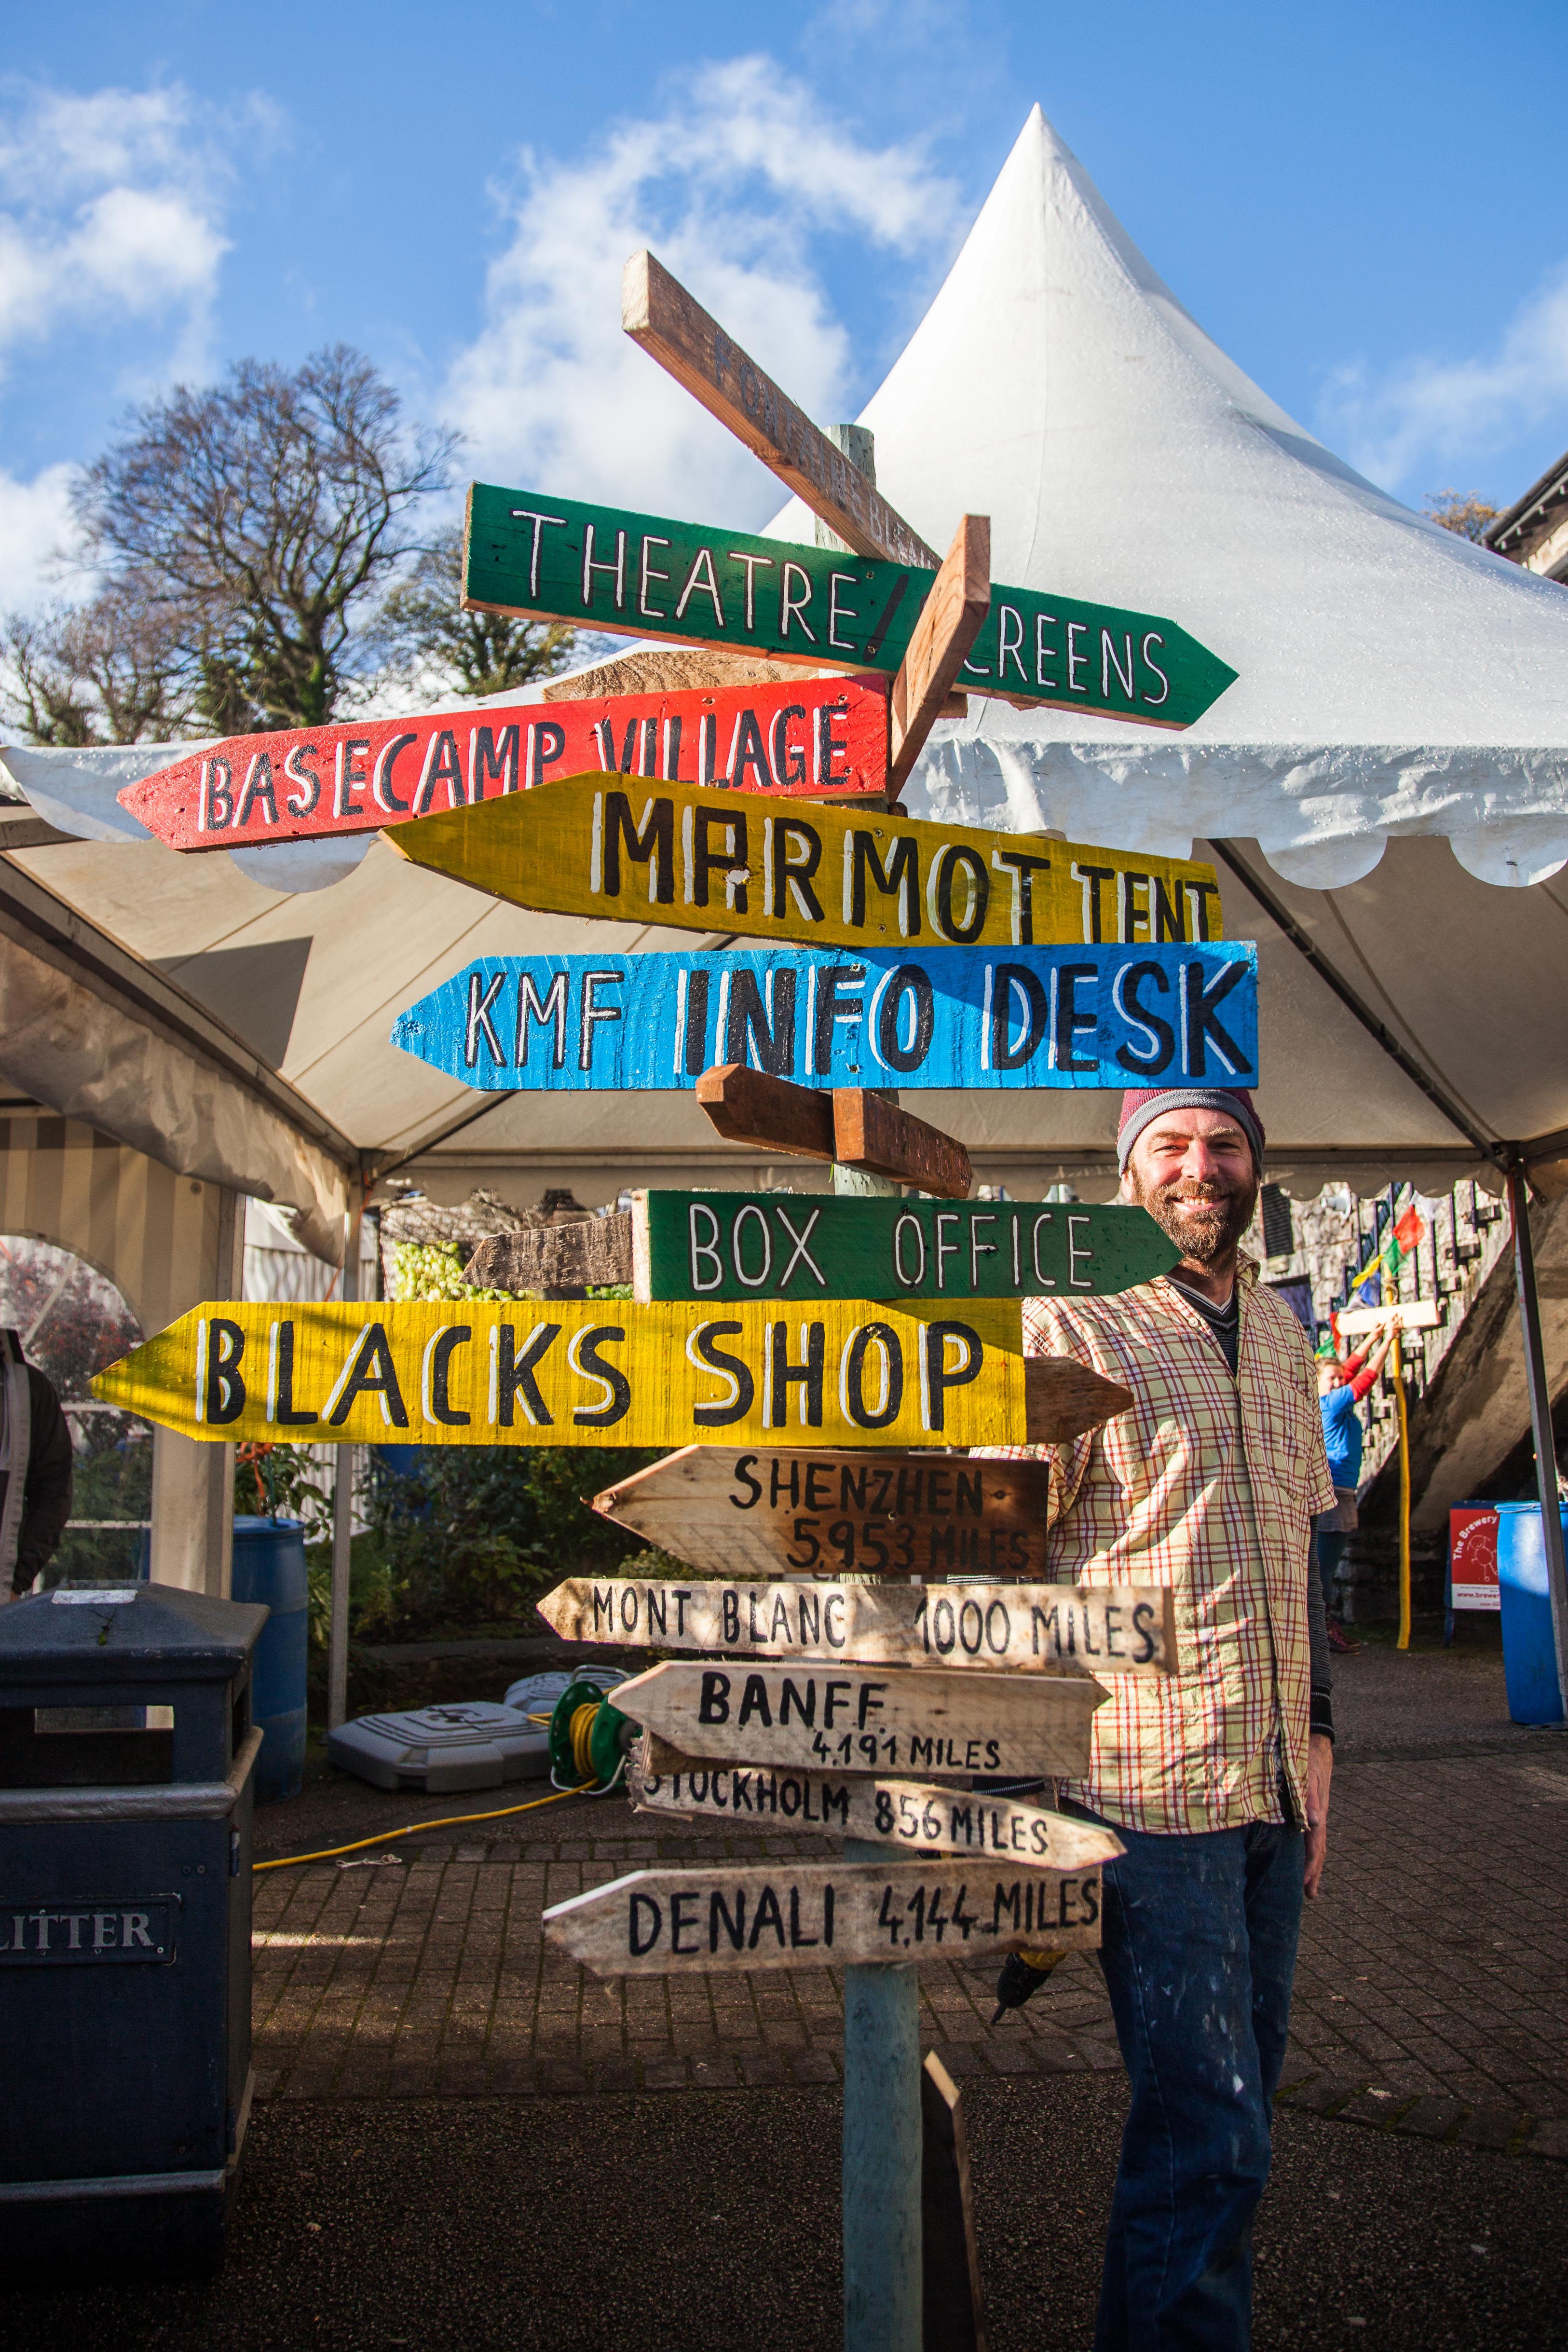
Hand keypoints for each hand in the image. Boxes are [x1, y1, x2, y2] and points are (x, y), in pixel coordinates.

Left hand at [1304, 1731, 1332, 1898]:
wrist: (1317, 1749)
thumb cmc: (1308, 1761)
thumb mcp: (1308, 1776)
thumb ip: (1311, 1798)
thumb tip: (1314, 1822)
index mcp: (1317, 1814)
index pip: (1315, 1845)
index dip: (1310, 1864)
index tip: (1305, 1883)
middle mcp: (1319, 1818)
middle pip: (1317, 1850)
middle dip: (1313, 1872)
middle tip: (1310, 1895)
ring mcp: (1317, 1816)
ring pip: (1316, 1845)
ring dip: (1312, 1866)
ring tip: (1309, 1889)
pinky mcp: (1312, 1812)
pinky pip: (1311, 1836)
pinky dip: (1308, 1851)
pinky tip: (1303, 1861)